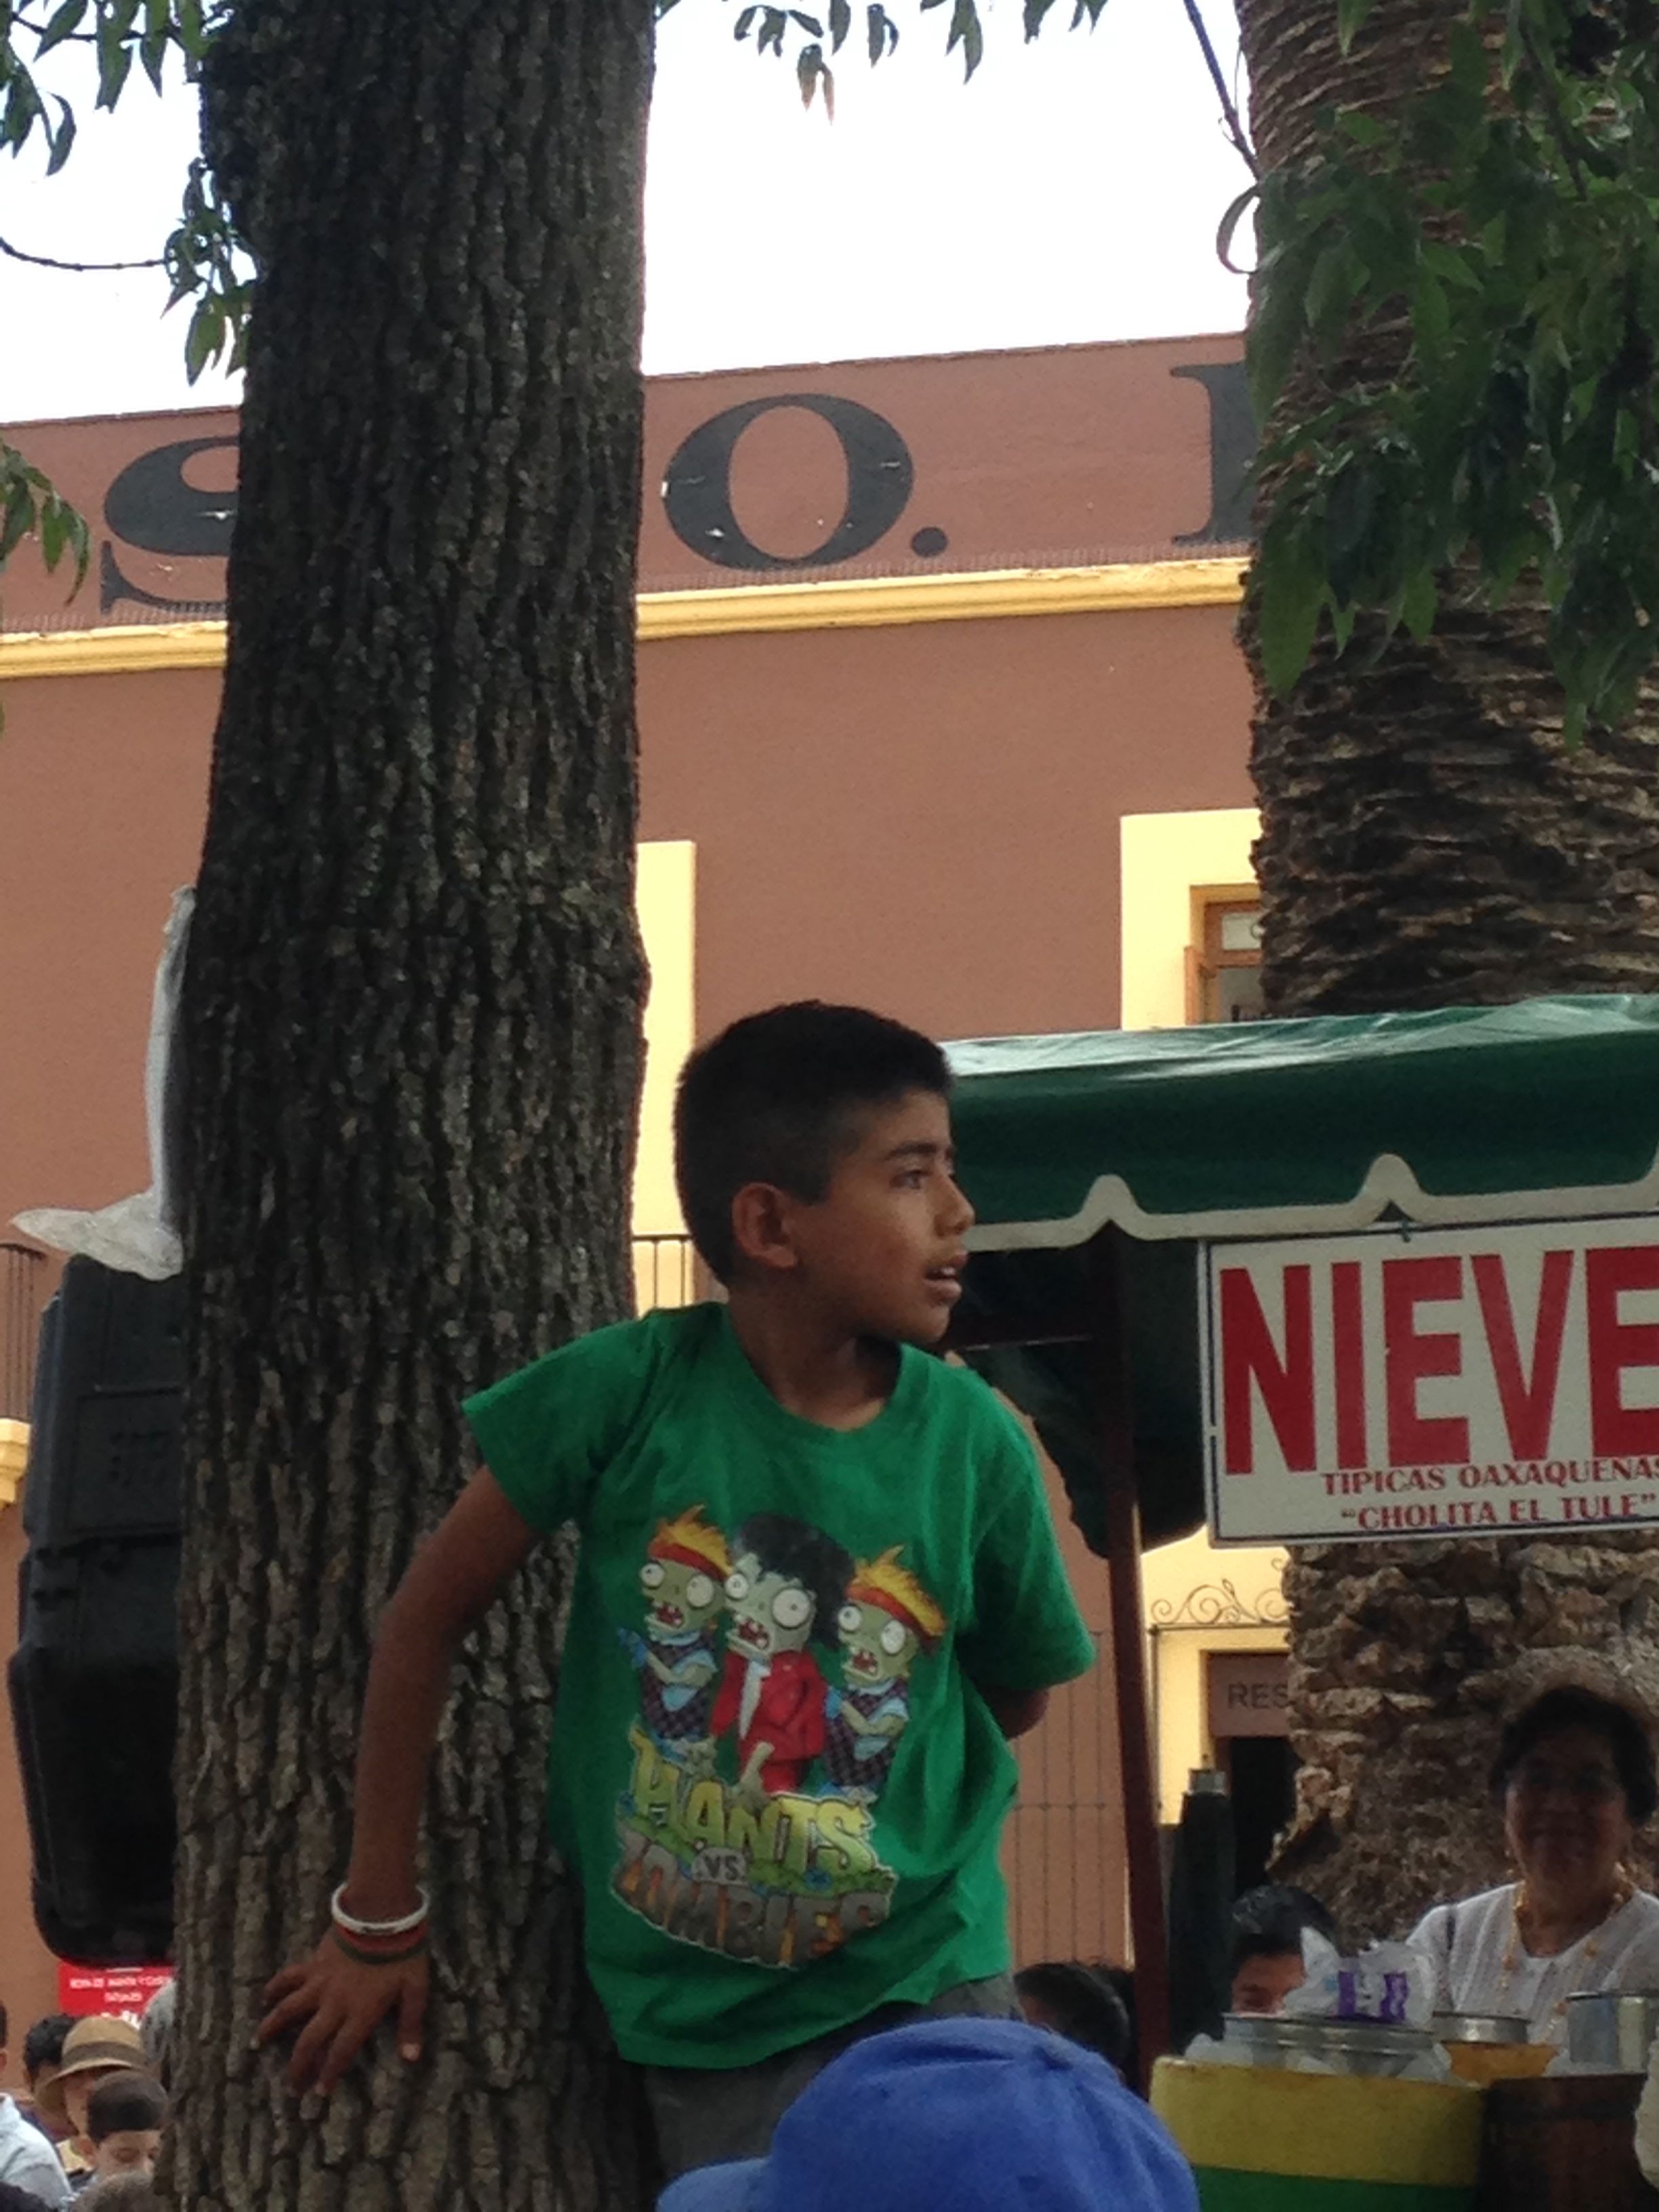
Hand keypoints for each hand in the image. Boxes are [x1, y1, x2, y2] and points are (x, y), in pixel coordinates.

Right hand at [257, 1934, 428, 2094]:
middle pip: (310, 2041)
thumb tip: (411, 2059)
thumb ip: (410, 2024)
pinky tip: (264, 1998)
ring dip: (272, 2029)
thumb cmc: (402, 1954)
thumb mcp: (415, 1989)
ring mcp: (319, 1983)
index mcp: (359, 2013)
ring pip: (288, 2011)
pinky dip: (274, 1988)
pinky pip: (288, 1978)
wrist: (381, 1915)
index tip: (319, 2093)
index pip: (341, 2052)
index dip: (329, 2074)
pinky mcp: (313, 1963)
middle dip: (298, 2066)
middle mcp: (334, 2004)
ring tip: (257, 2045)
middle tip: (291, 2086)